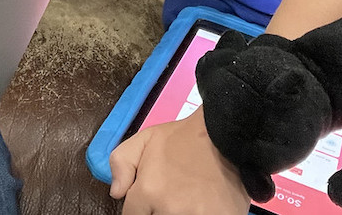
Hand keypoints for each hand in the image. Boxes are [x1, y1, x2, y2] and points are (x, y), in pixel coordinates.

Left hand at [110, 108, 249, 214]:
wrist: (225, 135)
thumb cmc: (185, 138)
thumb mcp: (146, 139)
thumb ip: (121, 162)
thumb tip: (116, 192)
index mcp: (147, 190)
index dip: (140, 210)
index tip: (150, 203)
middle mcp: (167, 208)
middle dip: (159, 211)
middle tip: (170, 200)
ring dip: (178, 214)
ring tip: (186, 201)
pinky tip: (202, 207)